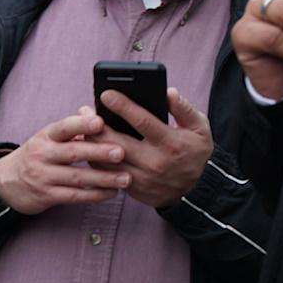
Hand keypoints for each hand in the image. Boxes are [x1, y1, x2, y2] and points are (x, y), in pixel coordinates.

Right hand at [0, 110, 130, 214]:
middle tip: (121, 152)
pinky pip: (74, 196)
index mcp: (47, 136)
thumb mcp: (51, 137)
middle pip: (73, 153)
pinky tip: (112, 192)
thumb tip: (94, 110)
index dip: (82, 124)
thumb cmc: (39, 154)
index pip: (64, 127)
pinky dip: (94, 195)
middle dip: (99, 152)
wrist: (6, 182)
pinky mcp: (46, 196)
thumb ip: (75, 127)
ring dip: (103, 178)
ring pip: (77, 177)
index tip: (101, 122)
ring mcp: (43, 176)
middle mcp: (43, 155)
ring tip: (126, 178)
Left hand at [89, 87, 212, 209]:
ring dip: (92, 142)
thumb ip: (184, 109)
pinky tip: (89, 146)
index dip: (124, 107)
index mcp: (171, 142)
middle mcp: (154, 161)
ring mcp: (141, 177)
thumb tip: (169, 92)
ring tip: (82, 126)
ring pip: (107, 160)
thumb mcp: (200, 128)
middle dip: (97, 125)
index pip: (143, 122)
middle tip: (84, 110)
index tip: (107, 94)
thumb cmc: (195, 153)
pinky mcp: (131, 188)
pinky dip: (95, 160)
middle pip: (117, 142)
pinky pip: (106, 173)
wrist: (196, 189)